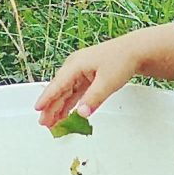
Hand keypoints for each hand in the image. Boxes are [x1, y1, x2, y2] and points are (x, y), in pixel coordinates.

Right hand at [36, 22, 173, 129]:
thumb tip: (81, 114)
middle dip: (51, 107)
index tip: (37, 109)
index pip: (58, 85)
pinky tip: (66, 112)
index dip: (47, 98)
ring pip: (66, 92)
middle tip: (44, 123)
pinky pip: (75, 92)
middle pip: (59, 90)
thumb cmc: (121, 60)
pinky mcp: (88, 76)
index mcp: (76, 65)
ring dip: (59, 106)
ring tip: (52, 122)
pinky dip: (70, 103)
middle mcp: (75, 67)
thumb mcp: (107, 82)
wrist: (135, 51)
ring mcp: (81, 71)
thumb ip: (93, 99)